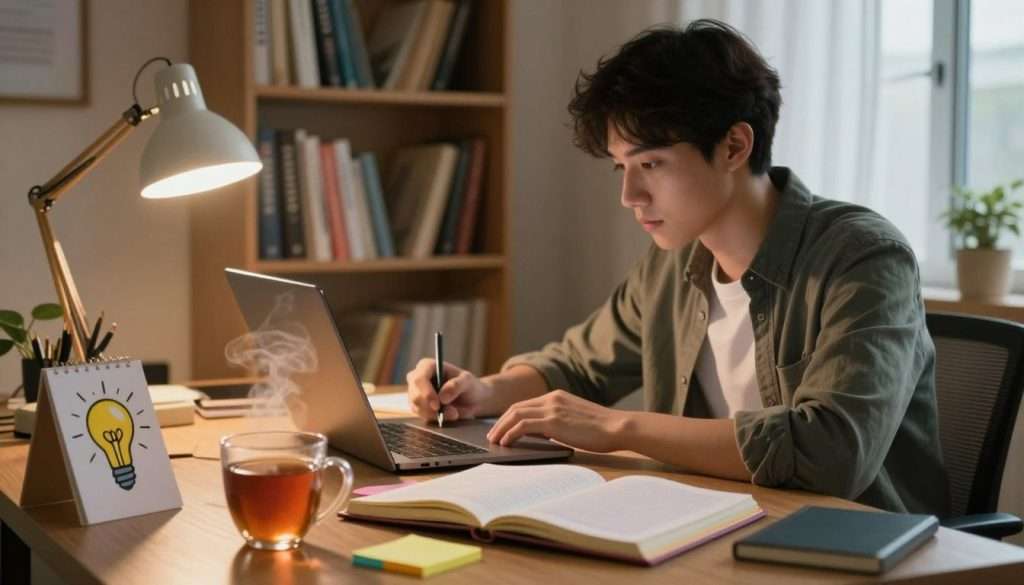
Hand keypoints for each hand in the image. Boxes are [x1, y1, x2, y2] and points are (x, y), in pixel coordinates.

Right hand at [406, 359, 492, 423]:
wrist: (471, 400)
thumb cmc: (468, 385)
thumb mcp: (468, 381)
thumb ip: (456, 385)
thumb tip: (442, 397)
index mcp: (427, 366)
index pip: (418, 379)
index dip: (426, 393)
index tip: (437, 405)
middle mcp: (417, 378)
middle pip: (415, 395)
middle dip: (432, 408)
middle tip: (452, 413)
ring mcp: (416, 393)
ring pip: (417, 408)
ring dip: (436, 414)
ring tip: (454, 413)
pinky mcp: (418, 407)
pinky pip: (422, 416)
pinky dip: (435, 418)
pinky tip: (447, 415)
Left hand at [485, 390, 628, 452]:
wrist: (617, 427)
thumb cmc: (601, 430)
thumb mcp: (574, 421)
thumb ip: (556, 422)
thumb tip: (538, 433)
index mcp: (557, 396)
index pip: (525, 405)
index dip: (509, 416)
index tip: (500, 428)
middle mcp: (552, 398)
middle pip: (516, 407)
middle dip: (500, 422)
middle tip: (492, 436)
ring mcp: (552, 408)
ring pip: (515, 414)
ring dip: (501, 428)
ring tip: (494, 441)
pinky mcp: (553, 421)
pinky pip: (523, 425)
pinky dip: (510, 433)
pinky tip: (506, 442)